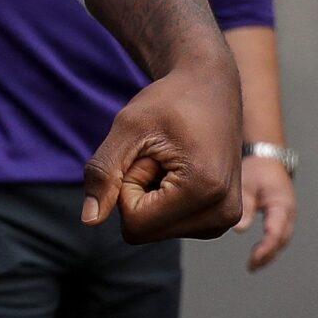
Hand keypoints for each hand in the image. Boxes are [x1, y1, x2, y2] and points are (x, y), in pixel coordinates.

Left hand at [83, 54, 242, 242]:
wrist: (210, 88)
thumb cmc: (169, 101)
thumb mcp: (127, 128)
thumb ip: (104, 173)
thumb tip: (89, 220)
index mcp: (205, 191)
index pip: (135, 223)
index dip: (127, 184)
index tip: (147, 152)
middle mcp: (225, 214)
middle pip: (146, 230)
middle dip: (139, 192)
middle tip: (159, 155)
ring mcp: (228, 219)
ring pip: (156, 229)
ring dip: (151, 194)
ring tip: (172, 159)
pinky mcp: (223, 218)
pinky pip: (171, 225)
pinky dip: (165, 198)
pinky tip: (180, 169)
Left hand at [234, 153, 297, 269]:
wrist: (266, 158)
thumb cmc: (255, 170)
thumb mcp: (247, 184)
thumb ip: (245, 207)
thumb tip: (240, 230)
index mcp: (282, 205)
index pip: (276, 232)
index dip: (266, 248)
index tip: (253, 259)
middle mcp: (288, 213)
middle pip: (281, 240)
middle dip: (268, 255)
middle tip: (252, 267)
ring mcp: (288, 215)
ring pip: (282, 240)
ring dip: (270, 253)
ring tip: (254, 265)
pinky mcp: (282, 216)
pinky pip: (279, 235)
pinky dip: (270, 246)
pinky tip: (258, 254)